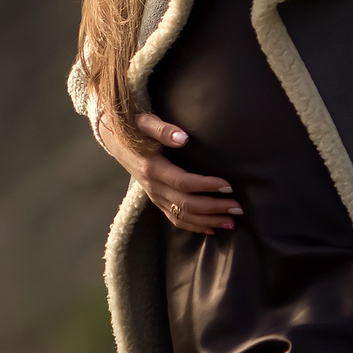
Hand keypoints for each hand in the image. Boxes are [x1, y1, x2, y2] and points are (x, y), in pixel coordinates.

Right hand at [94, 107, 239, 233]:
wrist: (114, 140)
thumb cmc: (134, 128)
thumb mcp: (144, 122)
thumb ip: (162, 129)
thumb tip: (183, 138)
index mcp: (152, 167)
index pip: (183, 182)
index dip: (206, 186)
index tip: (229, 186)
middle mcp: (153, 186)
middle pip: (186, 204)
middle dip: (214, 208)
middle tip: (238, 208)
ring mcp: (154, 196)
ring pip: (181, 216)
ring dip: (207, 222)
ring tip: (231, 223)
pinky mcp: (155, 201)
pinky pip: (174, 220)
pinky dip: (193, 227)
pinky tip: (212, 230)